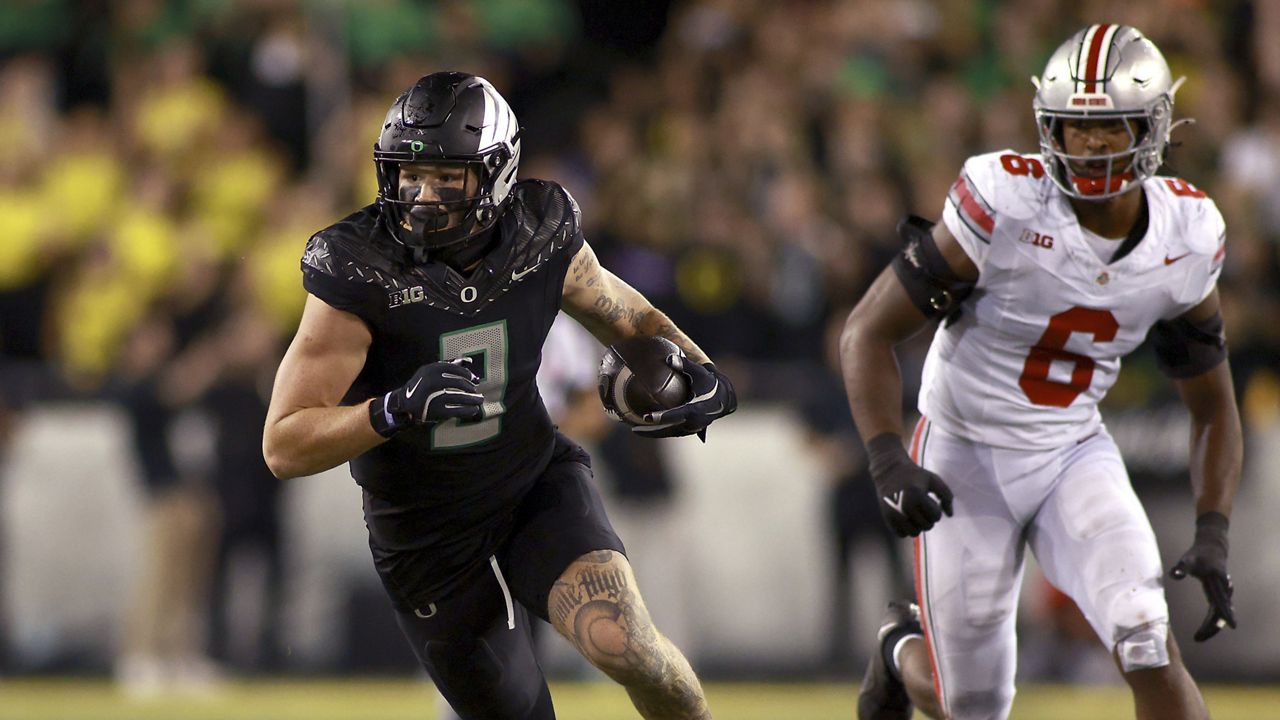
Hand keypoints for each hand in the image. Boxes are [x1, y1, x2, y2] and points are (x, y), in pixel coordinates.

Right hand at [370, 358, 483, 436]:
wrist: (402, 404)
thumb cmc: (420, 386)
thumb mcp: (429, 372)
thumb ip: (448, 366)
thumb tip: (468, 361)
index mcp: (431, 370)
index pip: (455, 369)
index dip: (467, 374)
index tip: (473, 379)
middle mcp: (432, 382)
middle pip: (458, 383)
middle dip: (470, 387)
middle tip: (475, 391)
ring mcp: (433, 397)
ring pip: (459, 397)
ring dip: (472, 399)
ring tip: (479, 400)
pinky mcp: (435, 411)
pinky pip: (456, 410)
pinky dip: (467, 410)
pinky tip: (473, 410)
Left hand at [633, 358, 736, 440]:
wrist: (723, 399)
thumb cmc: (709, 383)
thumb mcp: (699, 372)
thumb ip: (683, 365)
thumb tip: (669, 358)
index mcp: (695, 410)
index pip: (675, 415)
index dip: (661, 417)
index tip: (647, 417)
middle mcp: (693, 423)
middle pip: (669, 429)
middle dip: (652, 431)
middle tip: (634, 430)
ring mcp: (691, 428)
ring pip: (669, 432)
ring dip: (653, 433)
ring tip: (635, 430)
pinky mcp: (688, 430)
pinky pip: (671, 432)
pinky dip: (659, 431)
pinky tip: (644, 429)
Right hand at [865, 432, 953, 536]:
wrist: (888, 470)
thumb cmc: (914, 475)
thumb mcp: (933, 480)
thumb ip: (946, 495)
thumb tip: (950, 515)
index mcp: (916, 495)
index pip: (935, 516)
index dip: (936, 509)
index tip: (930, 500)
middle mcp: (904, 506)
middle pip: (927, 526)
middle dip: (928, 518)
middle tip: (923, 507)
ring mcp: (894, 513)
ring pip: (914, 533)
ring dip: (919, 525)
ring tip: (916, 514)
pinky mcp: (887, 518)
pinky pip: (902, 534)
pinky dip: (906, 529)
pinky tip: (907, 518)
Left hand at [1169, 511, 1235, 641]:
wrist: (1212, 546)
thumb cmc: (1198, 554)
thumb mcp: (1188, 559)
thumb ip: (1181, 568)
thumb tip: (1174, 575)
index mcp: (1217, 582)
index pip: (1221, 603)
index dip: (1224, 616)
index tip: (1231, 628)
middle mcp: (1223, 589)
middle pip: (1221, 613)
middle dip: (1212, 627)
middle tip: (1198, 639)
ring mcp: (1224, 591)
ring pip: (1220, 613)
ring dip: (1212, 626)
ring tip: (1199, 636)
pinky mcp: (1220, 593)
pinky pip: (1219, 609)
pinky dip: (1213, 619)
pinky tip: (1206, 627)